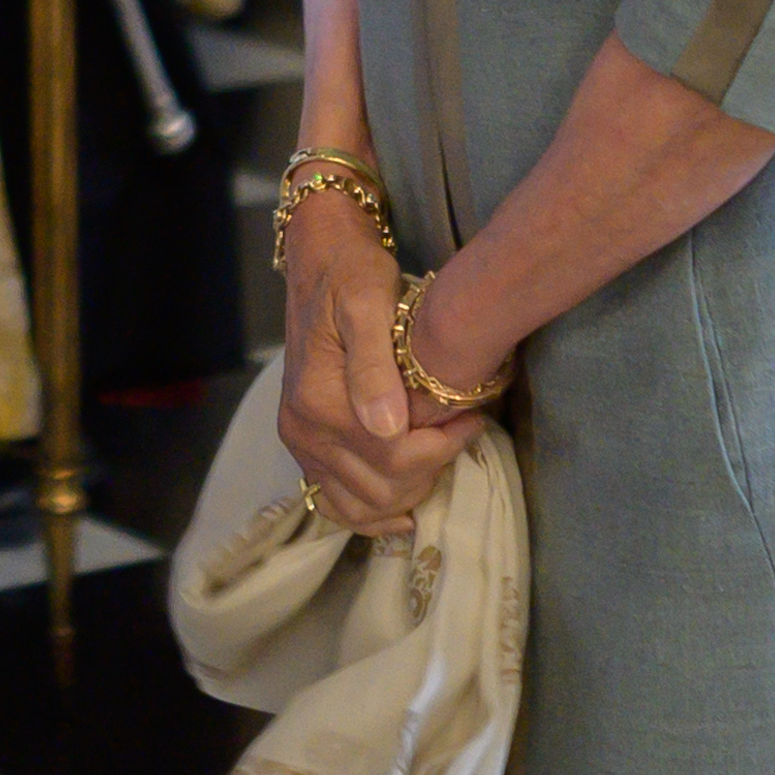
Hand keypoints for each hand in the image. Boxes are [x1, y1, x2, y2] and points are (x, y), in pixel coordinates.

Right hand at [269, 182, 475, 535]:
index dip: (444, 447)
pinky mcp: (303, 444)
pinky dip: (368, 515)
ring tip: (438, 460)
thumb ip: (375, 365)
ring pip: (359, 505)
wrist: (321, 260)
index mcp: (319, 400)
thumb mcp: (367, 302)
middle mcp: (303, 430)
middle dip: (431, 470)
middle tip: (462, 432)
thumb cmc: (352, 274)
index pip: (395, 458)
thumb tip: (388, 428)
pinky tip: (401, 510)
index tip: (474, 417)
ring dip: (405, 495)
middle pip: (381, 488)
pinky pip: (333, 501)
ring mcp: (300, 442)